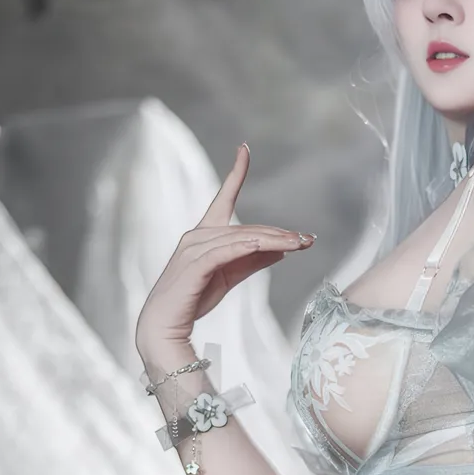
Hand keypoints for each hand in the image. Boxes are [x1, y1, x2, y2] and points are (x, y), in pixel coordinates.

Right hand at [134, 143, 314, 358]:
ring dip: (274, 241)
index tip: (244, 149)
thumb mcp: (230, 275)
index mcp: (205, 233)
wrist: (166, 324)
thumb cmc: (195, 297)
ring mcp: (194, 247)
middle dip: (279, 233)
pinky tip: (270, 247)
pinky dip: (249, 247)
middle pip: (247, 228)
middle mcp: (198, 234)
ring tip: (299, 245)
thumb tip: (281, 250)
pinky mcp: (195, 264)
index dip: (235, 173)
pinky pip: (227, 251)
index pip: (223, 197)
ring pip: (242, 238)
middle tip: (308, 239)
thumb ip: (253, 260)